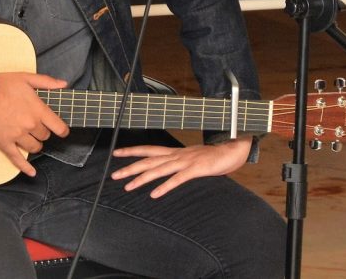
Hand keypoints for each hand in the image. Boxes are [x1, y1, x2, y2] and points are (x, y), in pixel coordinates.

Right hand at [0, 72, 68, 176]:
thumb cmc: (3, 84)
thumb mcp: (27, 78)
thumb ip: (47, 82)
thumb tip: (64, 84)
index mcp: (37, 109)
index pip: (58, 126)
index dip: (63, 130)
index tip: (63, 131)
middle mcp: (29, 124)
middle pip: (45, 136)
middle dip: (44, 132)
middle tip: (38, 126)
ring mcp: (17, 135)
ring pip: (34, 148)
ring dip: (36, 144)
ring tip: (32, 138)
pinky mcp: (4, 143)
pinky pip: (16, 159)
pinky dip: (25, 168)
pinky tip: (32, 173)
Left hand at [110, 137, 251, 197]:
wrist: (232, 150)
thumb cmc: (211, 157)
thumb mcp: (191, 160)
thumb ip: (178, 165)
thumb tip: (165, 172)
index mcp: (175, 152)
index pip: (149, 150)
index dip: (132, 151)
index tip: (116, 153)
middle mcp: (177, 155)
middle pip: (149, 160)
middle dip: (130, 167)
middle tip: (113, 175)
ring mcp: (186, 161)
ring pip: (160, 169)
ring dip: (142, 178)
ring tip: (128, 186)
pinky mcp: (196, 169)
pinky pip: (178, 179)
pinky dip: (165, 186)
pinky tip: (155, 195)